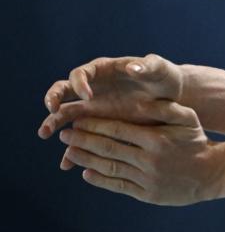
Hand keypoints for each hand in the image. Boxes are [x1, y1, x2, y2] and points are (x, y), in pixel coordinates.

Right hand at [39, 54, 183, 168]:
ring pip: (66, 114)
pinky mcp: (99, 124)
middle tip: (51, 111)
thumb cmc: (165, 78)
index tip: (87, 96)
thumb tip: (132, 67)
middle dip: (54, 99)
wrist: (171, 98)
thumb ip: (149, 67)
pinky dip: (72, 149)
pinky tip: (67, 164)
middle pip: (64, 90)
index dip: (80, 83)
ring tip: (45, 134)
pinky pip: (80, 137)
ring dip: (53, 123)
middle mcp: (94, 87)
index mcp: (105, 70)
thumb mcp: (161, 70)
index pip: (82, 73)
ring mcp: (94, 107)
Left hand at [58, 100, 222, 205]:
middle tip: (65, 135)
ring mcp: (147, 178)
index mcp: (156, 139)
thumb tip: (139, 101)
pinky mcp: (147, 194)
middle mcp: (149, 159)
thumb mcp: (188, 118)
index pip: (117, 130)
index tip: (78, 121)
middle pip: (108, 148)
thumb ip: (164, 107)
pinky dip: (100, 179)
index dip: (94, 125)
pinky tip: (87, 172)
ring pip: (110, 167)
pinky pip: (119, 185)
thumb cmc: (198, 141)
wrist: (212, 173)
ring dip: (86, 159)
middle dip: (83, 141)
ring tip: (69, 153)